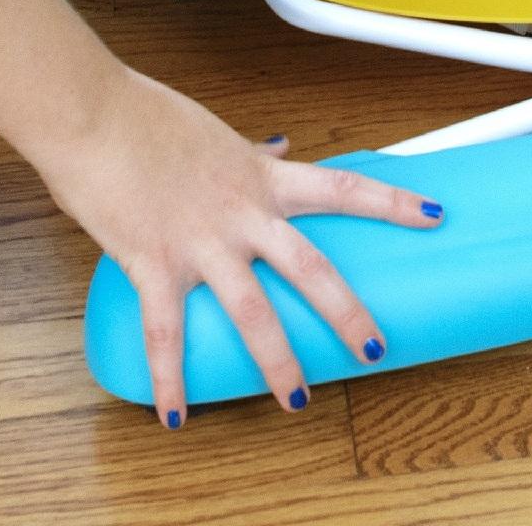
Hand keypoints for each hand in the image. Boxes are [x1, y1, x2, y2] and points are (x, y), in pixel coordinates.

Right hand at [36, 69, 442, 428]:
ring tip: (298, 403)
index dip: (394, 202)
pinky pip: (166, 332)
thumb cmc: (150, 117)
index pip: (344, 188)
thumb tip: (280, 145)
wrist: (95, 115)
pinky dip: (171, 378)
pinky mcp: (154, 262)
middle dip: (348, 313)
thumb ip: (253, 152)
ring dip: (278, 362)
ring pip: (254, 311)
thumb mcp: (217, 132)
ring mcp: (201, 242)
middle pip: (312, 268)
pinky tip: (177, 415)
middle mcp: (243, 213)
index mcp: (262, 177)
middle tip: (377, 349)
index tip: (436, 214)